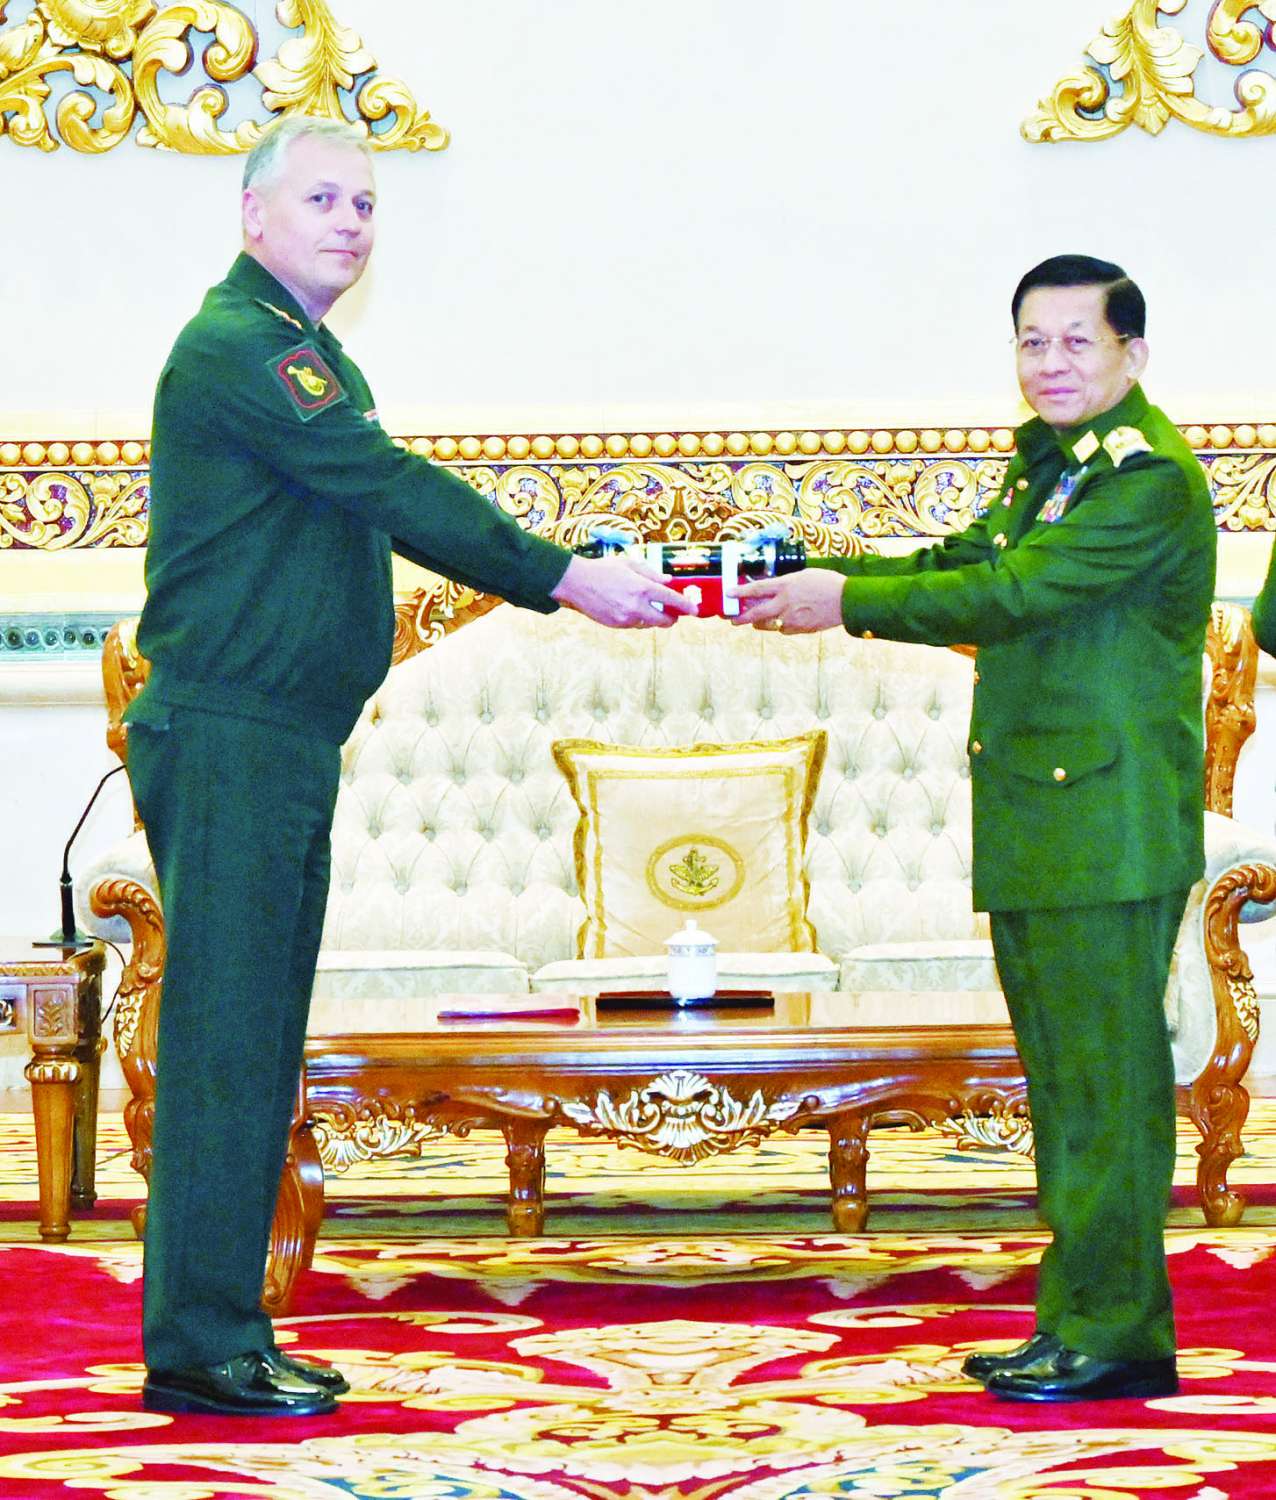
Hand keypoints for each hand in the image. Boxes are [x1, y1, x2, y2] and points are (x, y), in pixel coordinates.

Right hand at [551, 555, 696, 627]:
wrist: (576, 583)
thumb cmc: (603, 569)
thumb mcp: (630, 564)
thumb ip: (651, 574)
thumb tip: (668, 581)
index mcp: (642, 587)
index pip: (671, 599)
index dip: (685, 606)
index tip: (694, 610)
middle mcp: (636, 605)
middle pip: (664, 620)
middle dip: (672, 618)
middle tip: (673, 614)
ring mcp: (626, 618)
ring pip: (649, 624)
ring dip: (653, 618)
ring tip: (648, 607)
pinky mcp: (616, 625)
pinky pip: (634, 625)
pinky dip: (638, 619)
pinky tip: (631, 608)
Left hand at [730, 569, 846, 632]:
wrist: (846, 600)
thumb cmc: (827, 583)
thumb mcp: (803, 575)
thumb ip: (785, 583)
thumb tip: (771, 588)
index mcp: (786, 586)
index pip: (757, 589)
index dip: (740, 592)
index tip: (728, 594)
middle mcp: (785, 604)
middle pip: (756, 614)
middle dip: (741, 618)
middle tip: (732, 620)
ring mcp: (792, 619)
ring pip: (768, 625)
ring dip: (761, 622)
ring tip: (758, 620)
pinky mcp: (800, 630)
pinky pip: (784, 629)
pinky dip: (781, 625)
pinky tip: (785, 620)